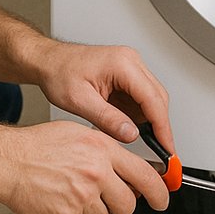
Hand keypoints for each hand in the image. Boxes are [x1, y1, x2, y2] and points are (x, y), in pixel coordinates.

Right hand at [0, 121, 169, 213]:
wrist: (9, 161)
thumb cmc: (38, 146)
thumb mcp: (80, 134)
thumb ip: (108, 151)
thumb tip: (130, 168)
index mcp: (102, 150)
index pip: (145, 175)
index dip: (159, 191)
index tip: (163, 198)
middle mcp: (96, 173)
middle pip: (128, 204)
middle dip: (120, 204)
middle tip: (106, 197)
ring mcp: (82, 197)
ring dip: (94, 212)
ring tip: (74, 194)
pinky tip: (62, 202)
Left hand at [35, 41, 173, 152]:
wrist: (48, 62)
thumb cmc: (58, 73)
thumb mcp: (79, 101)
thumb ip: (107, 119)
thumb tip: (131, 135)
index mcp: (122, 64)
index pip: (153, 99)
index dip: (163, 127)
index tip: (167, 147)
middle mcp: (131, 62)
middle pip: (158, 98)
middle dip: (159, 127)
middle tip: (160, 151)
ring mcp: (130, 68)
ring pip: (152, 99)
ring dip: (148, 122)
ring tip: (138, 141)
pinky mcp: (127, 76)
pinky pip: (140, 99)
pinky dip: (137, 116)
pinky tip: (126, 128)